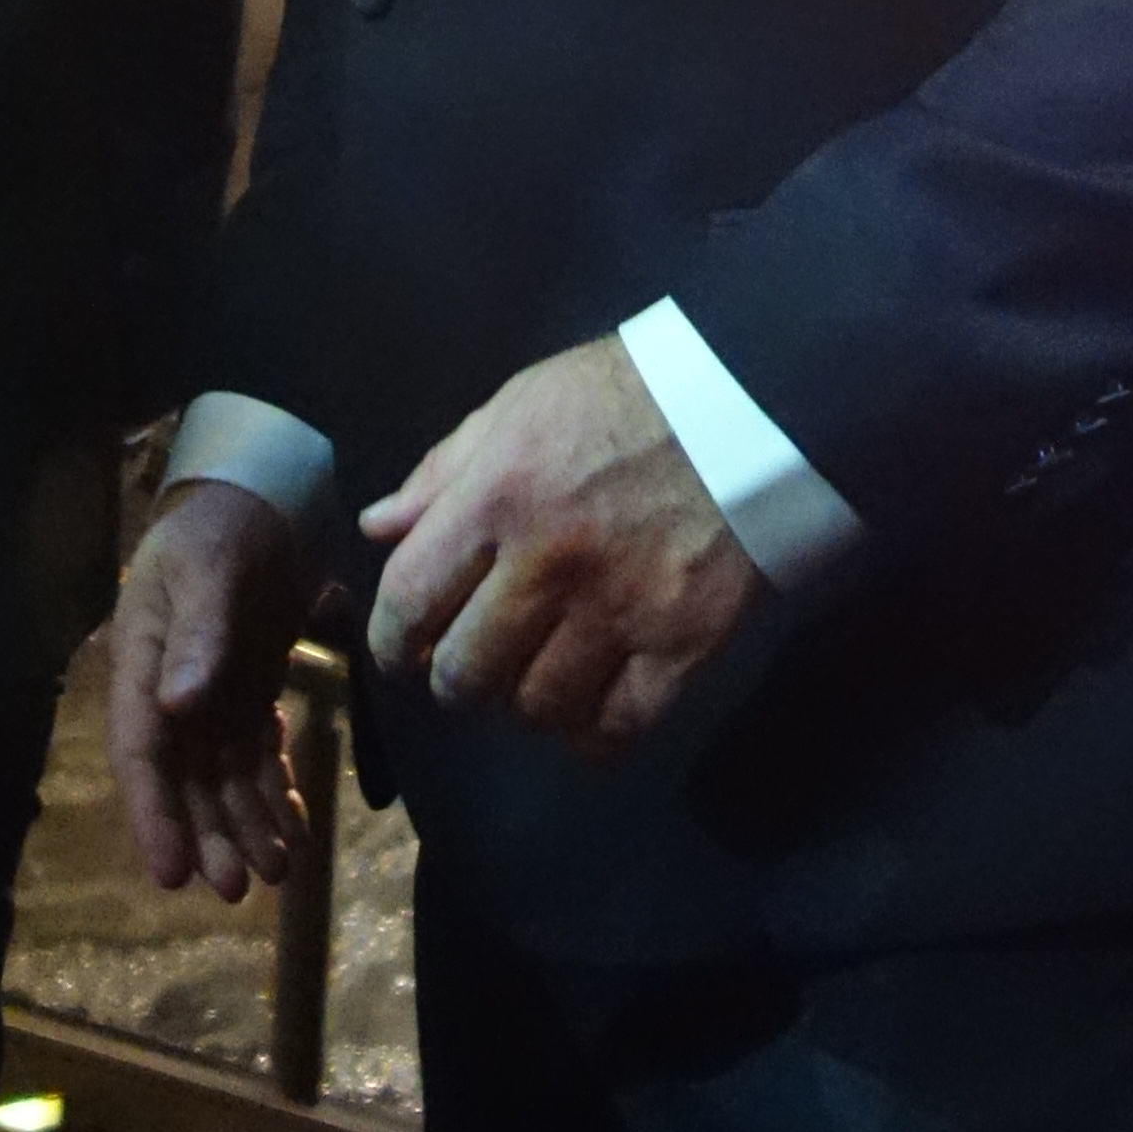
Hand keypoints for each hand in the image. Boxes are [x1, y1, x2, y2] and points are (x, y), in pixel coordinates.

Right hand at [107, 480, 309, 900]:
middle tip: (238, 887)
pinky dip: (275, 793)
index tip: (172, 873)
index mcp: (142, 665)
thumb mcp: (207, 571)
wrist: (256, 499)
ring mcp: (209, 698)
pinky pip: (256, 757)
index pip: (141, 753)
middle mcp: (169, 694)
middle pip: (184, 781)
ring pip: (222, 778)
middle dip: (208, 834)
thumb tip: (179, 707)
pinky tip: (296, 829)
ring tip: (277, 870)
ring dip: (245, 824)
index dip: (154, 816)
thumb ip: (196, 635)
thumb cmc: (219, 527)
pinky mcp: (247, 694)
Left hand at [361, 333, 764, 752]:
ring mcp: (619, 611)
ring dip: (522, 704)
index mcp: (498, 497)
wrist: (752, 399)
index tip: (402, 651)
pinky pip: (617, 727)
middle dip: (454, 679)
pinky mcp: (683, 644)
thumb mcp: (520, 404)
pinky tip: (586, 711)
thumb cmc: (625, 395)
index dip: (390, 641)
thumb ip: (445, 472)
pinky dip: (590, 735)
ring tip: (532, 677)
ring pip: (537, 707)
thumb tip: (379, 529)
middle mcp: (548, 564)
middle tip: (470, 666)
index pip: (409, 599)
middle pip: (466, 672)